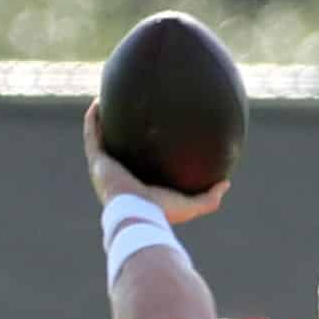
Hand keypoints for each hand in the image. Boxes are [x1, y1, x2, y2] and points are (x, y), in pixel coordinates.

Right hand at [83, 102, 227, 222]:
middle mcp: (117, 177)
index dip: (139, 154)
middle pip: (116, 151)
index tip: (147, 139)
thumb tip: (226, 184)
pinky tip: (97, 103)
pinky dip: (93, 120)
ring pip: (99, 140)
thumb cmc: (162, 213)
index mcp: (135, 188)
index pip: (136, 168)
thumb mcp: (191, 205)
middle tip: (124, 117)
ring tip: (106, 103)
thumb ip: (209, 197)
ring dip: (100, 123)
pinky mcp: (97, 161)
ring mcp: (104, 169)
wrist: (138, 215)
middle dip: (117, 136)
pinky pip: (92, 135)